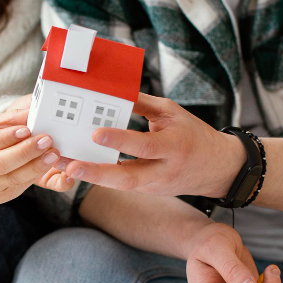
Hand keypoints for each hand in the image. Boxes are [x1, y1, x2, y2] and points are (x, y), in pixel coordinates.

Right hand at [0, 109, 63, 204]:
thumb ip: (2, 120)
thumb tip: (28, 112)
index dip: (7, 137)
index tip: (26, 128)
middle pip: (1, 164)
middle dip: (26, 152)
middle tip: (47, 140)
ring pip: (14, 179)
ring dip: (36, 166)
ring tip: (53, 154)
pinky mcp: (0, 197)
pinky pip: (20, 186)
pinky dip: (35, 175)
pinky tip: (46, 164)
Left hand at [62, 93, 244, 197]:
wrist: (218, 169)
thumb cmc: (194, 135)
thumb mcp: (173, 113)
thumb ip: (143, 103)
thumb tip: (114, 90)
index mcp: (174, 147)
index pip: (145, 146)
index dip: (121, 141)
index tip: (96, 133)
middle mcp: (164, 171)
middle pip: (128, 179)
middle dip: (96, 173)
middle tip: (69, 165)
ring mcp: (155, 186)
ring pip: (120, 186)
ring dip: (92, 177)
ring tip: (65, 166)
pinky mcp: (148, 192)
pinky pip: (121, 185)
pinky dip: (100, 178)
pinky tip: (78, 168)